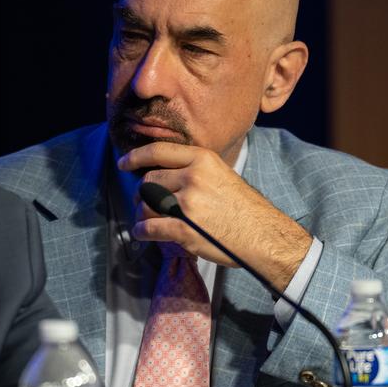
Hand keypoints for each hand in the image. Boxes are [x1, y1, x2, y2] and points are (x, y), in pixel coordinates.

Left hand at [119, 142, 311, 291]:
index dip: (136, 157)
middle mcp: (193, 177)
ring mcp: (188, 203)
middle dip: (142, 193)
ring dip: (142, 214)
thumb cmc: (246, 208)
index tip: (123, 163)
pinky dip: (142, 231)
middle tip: (144, 202)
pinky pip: (150, 228)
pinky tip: (142, 233)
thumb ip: (197, 171)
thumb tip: (167, 175)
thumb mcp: (223, 175)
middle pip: (150, 180)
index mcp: (203, 160)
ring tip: (146, 220)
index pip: (159, 152)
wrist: (264, 235)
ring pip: (147, 204)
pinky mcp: (184, 228)